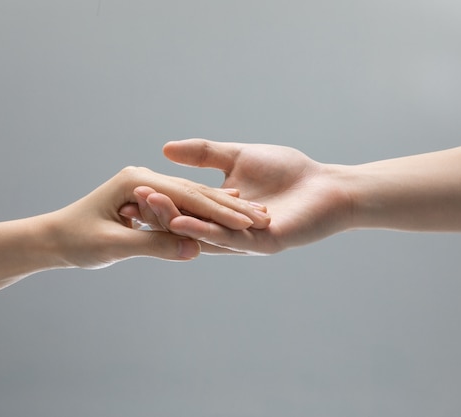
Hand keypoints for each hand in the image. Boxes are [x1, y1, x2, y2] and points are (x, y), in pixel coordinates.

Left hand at [45, 165, 271, 267]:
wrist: (53, 237)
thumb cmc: (77, 241)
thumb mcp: (114, 245)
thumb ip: (154, 245)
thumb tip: (194, 249)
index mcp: (136, 181)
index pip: (187, 197)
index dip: (219, 212)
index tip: (249, 223)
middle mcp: (145, 177)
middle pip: (195, 193)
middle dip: (229, 207)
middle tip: (264, 217)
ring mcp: (147, 184)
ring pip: (192, 196)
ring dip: (223, 207)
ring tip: (255, 215)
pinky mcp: (148, 195)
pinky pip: (183, 202)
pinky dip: (207, 208)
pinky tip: (230, 208)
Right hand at [122, 140, 352, 254]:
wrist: (327, 186)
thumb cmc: (288, 171)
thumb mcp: (238, 156)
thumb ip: (204, 154)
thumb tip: (166, 148)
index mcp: (220, 211)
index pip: (183, 206)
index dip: (160, 198)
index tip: (134, 186)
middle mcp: (227, 230)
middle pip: (187, 223)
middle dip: (161, 211)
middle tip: (133, 199)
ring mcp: (243, 241)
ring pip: (203, 233)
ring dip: (175, 220)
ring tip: (149, 206)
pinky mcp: (260, 245)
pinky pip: (227, 240)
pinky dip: (203, 231)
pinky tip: (183, 221)